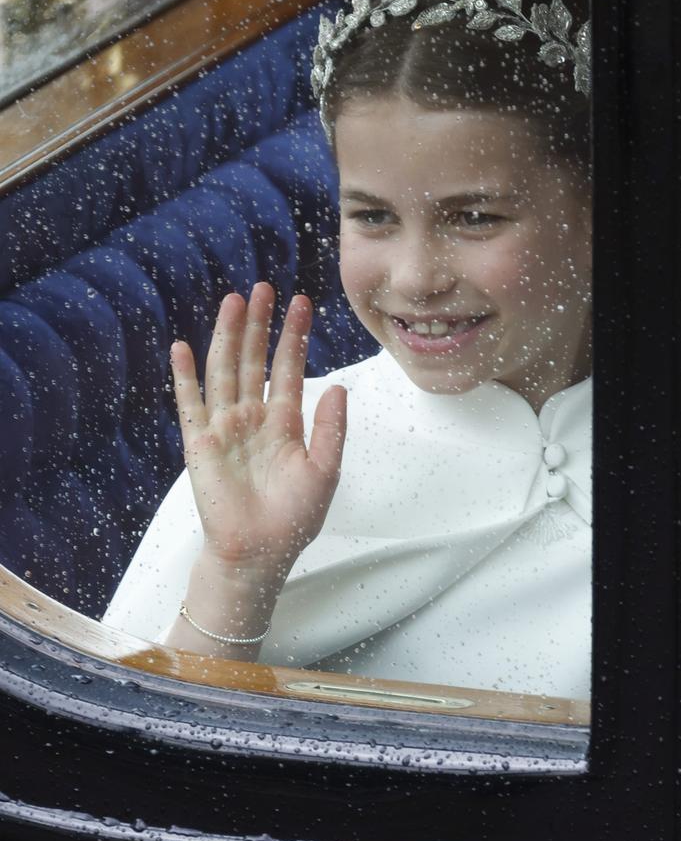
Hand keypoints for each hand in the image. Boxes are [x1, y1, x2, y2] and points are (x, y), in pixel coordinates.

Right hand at [170, 283, 346, 583]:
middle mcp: (253, 418)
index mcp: (284, 423)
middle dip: (259, 325)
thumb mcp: (324, 471)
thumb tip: (338, 386)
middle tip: (264, 287)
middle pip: (254, 360)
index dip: (294, 336)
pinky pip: (190, 402)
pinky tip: (183, 346)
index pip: (289, 368)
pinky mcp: (199, 442)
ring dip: (228, 336)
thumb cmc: (293, 518)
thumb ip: (330, 428)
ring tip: (234, 301)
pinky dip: (185, 375)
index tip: (302, 303)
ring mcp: (224, 427)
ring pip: (225, 370)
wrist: (258, 553)